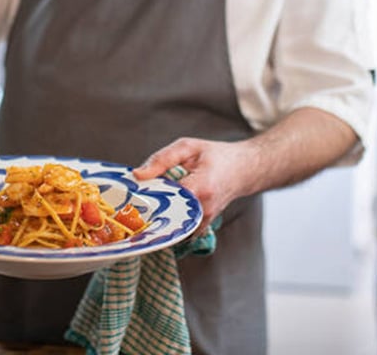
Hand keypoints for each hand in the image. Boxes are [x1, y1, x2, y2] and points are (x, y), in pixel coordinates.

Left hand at [133, 137, 259, 231]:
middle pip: (166, 217)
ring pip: (172, 226)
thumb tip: (138, 175)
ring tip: (146, 206)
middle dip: (148, 210)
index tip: (133, 194)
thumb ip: (162, 159)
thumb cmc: (216, 156)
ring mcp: (204, 221)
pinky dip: (168, 221)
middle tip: (134, 203)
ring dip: (157, 217)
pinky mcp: (203, 226)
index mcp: (201, 187)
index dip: (147, 197)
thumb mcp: (188, 147)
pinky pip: (180, 230)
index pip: (166, 200)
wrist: (244, 170)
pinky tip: (161, 211)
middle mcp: (204, 209)